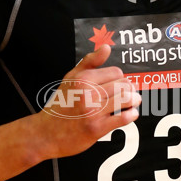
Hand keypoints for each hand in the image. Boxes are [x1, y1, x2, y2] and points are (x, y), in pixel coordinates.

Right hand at [32, 44, 140, 160]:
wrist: (45, 133)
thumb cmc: (60, 105)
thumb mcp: (70, 79)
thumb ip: (90, 61)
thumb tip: (106, 48)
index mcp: (82, 79)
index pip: (116, 72)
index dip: (120, 78)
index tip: (118, 84)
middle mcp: (88, 93)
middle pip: (124, 84)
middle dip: (130, 89)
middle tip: (129, 93)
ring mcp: (93, 111)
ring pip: (126, 99)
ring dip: (135, 100)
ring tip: (133, 102)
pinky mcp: (97, 128)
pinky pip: (123, 118)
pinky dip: (131, 115)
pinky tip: (130, 114)